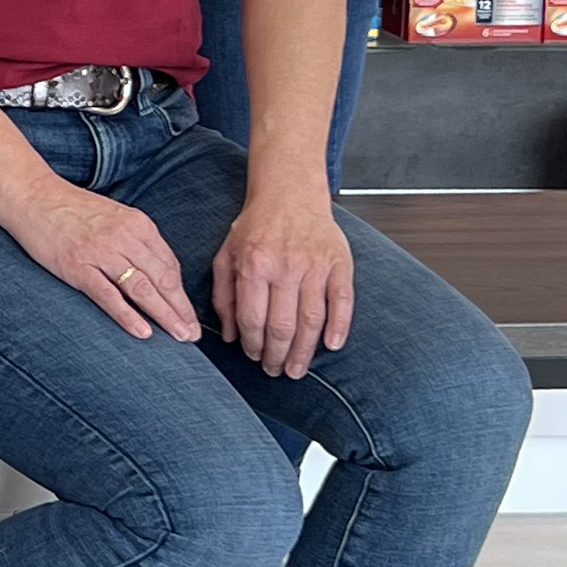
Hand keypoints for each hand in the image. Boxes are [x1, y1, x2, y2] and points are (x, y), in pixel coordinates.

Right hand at [0, 175, 202, 343]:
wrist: (32, 196)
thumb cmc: (72, 208)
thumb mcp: (114, 216)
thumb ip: (136, 240)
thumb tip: (156, 272)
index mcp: (138, 224)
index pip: (170, 265)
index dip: (182, 295)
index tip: (190, 315)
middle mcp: (124, 237)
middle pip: (162, 279)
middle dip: (181, 310)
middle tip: (193, 335)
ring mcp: (100, 252)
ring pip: (142, 289)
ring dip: (165, 316)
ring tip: (179, 336)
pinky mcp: (77, 266)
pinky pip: (108, 295)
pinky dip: (128, 315)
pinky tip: (143, 332)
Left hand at [213, 179, 354, 378]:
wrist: (289, 194)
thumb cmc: (256, 228)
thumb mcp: (226, 256)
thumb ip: (223, 296)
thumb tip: (230, 336)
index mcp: (254, 265)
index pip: (253, 319)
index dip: (253, 345)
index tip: (254, 357)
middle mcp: (285, 266)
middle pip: (282, 325)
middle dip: (277, 355)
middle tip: (275, 372)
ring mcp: (315, 265)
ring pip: (312, 319)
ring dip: (305, 350)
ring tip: (297, 369)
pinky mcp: (339, 262)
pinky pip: (343, 300)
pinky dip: (340, 325)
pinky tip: (332, 345)